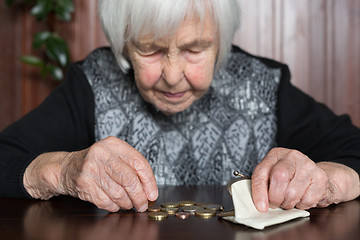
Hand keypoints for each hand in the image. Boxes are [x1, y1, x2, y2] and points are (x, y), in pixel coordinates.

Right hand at [24, 136, 157, 211]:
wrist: (66, 167)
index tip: (152, 193)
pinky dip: (114, 206)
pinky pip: (106, 202)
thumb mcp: (114, 156)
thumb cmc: (97, 163)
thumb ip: (132, 168)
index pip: (139, 163)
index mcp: (113, 144)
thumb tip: (150, 191)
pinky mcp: (84, 184)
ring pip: (119, 193)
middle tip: (143, 204)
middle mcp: (102, 154)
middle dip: (139, 196)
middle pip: (129, 180)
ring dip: (127, 203)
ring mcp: (91, 169)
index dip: (149, 181)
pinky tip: (115, 204)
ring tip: (128, 204)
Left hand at [251, 147, 359, 211]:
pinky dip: (302, 205)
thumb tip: (259, 204)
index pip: (261, 172)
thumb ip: (264, 185)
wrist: (318, 178)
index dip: (259, 191)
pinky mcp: (321, 178)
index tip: (261, 206)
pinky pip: (307, 199)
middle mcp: (292, 156)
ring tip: (288, 201)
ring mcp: (308, 165)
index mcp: (276, 154)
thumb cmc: (291, 178)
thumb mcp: (273, 176)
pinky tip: (301, 199)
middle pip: (279, 177)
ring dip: (288, 203)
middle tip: (275, 204)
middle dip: (275, 197)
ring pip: (293, 192)